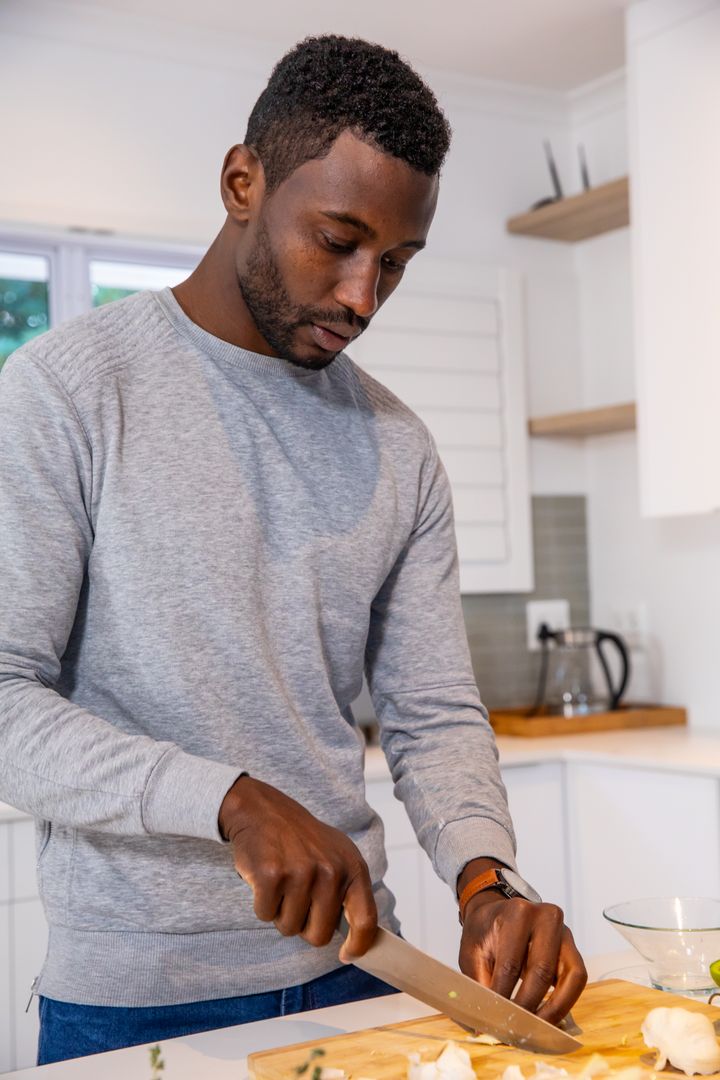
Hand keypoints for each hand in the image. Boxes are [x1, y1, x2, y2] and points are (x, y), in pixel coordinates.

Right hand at [218, 775, 376, 959]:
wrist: (264, 810)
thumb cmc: (301, 839)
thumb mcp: (337, 856)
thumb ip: (348, 892)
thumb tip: (358, 940)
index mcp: (353, 867)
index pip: (366, 920)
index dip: (358, 946)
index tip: (347, 955)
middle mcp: (331, 871)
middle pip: (318, 935)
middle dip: (304, 925)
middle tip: (296, 898)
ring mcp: (302, 873)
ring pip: (289, 927)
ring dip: (280, 912)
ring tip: (281, 882)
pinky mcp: (272, 876)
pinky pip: (265, 915)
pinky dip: (261, 903)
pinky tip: (265, 879)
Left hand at [459, 888, 586, 1024]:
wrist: (494, 913)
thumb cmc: (484, 931)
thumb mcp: (472, 952)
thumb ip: (479, 983)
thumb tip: (485, 1021)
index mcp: (517, 913)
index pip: (511, 964)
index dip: (503, 997)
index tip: (494, 1021)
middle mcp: (545, 917)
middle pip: (541, 971)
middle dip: (527, 1006)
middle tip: (514, 1029)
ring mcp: (563, 932)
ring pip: (570, 977)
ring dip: (554, 1009)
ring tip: (535, 1028)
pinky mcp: (572, 948)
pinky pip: (577, 978)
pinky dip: (565, 1001)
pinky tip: (548, 1016)